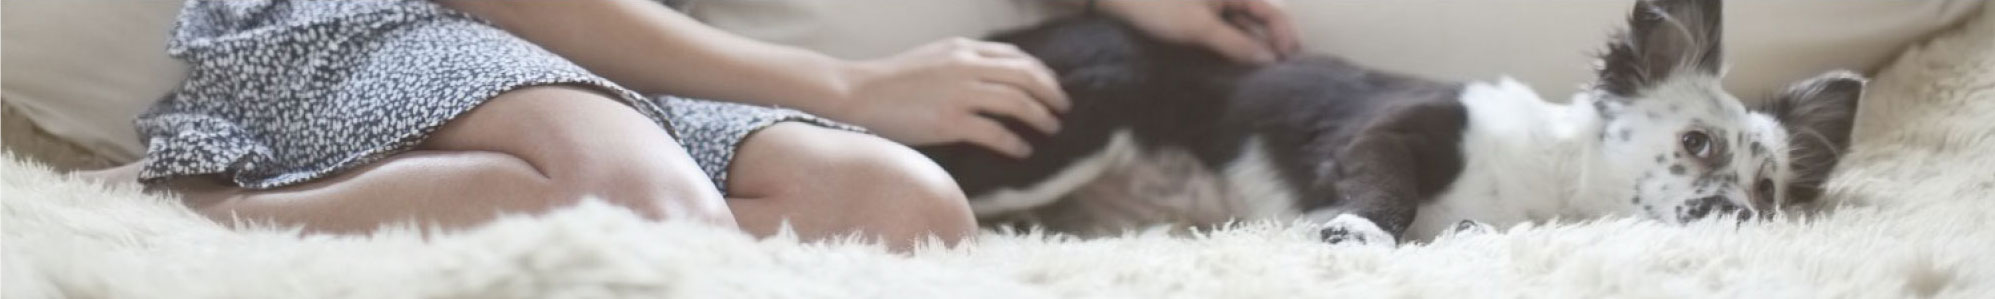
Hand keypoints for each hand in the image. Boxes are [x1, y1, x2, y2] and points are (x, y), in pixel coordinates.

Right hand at [832, 38, 1069, 157]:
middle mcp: (966, 66)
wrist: (860, 93)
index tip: (1051, 87)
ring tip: (1051, 128)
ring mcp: (959, 93)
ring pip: (1016, 101)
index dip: (1040, 73)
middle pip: (1024, 76)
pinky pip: (994, 132)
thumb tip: (994, 74)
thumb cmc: (894, 79)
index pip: (1015, 57)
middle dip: (1050, 92)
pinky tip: (1023, 150)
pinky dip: (1014, 142)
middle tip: (1063, 108)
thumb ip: (964, 61)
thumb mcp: (934, 57)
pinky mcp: (949, 121)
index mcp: (963, 49)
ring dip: (1039, 116)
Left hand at [1097, 0, 1300, 63]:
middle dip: (1268, 49)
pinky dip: (1226, 51)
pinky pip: (1217, 35)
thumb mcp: (1199, 26)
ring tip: (1254, 82)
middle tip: (1276, 80)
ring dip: (1246, 53)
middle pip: (1257, 23)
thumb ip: (1235, 43)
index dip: (1285, 39)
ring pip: (1237, 31)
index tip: (1290, 66)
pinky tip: (1229, 72)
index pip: (1272, 14)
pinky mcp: (1190, 19)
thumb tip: (1268, 61)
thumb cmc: (1157, 5)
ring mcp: (1207, 8)